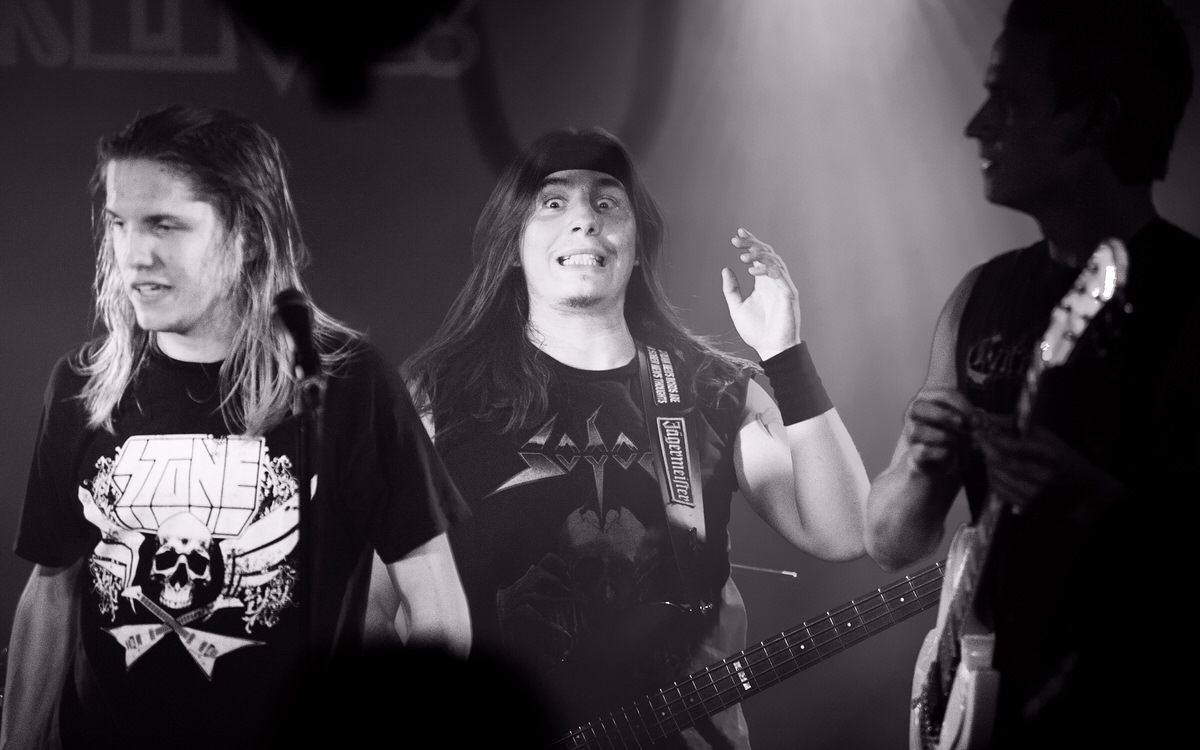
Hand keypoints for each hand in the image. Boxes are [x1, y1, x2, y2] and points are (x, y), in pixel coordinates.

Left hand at [721, 227, 800, 359]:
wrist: (771, 349)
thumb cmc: (756, 331)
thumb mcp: (737, 308)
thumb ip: (731, 289)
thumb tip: (725, 269)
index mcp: (763, 282)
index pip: (758, 257)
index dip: (750, 244)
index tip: (737, 235)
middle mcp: (774, 281)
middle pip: (767, 253)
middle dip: (752, 244)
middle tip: (737, 239)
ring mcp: (783, 286)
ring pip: (775, 260)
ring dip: (759, 254)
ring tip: (743, 254)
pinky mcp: (789, 294)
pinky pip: (780, 275)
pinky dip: (767, 269)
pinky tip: (752, 269)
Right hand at [903, 387, 971, 475]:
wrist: (940, 458)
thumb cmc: (952, 433)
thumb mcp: (962, 422)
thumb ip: (971, 418)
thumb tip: (981, 421)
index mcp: (928, 401)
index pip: (943, 395)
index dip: (962, 405)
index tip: (976, 419)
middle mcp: (914, 416)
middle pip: (918, 407)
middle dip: (943, 414)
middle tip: (961, 423)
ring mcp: (911, 435)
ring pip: (917, 431)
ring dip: (942, 436)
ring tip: (955, 441)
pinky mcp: (914, 455)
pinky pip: (922, 451)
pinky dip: (939, 452)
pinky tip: (949, 453)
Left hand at [974, 422, 1124, 519]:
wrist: (1080, 488)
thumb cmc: (1062, 458)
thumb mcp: (1047, 437)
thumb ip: (1017, 427)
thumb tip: (988, 418)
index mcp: (1052, 456)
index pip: (1018, 447)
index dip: (995, 438)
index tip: (981, 430)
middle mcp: (1045, 477)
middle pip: (1005, 463)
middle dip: (986, 448)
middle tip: (977, 439)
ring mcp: (1036, 494)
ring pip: (999, 477)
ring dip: (988, 463)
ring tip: (987, 453)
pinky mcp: (1028, 506)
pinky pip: (1000, 491)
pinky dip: (992, 477)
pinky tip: (994, 469)